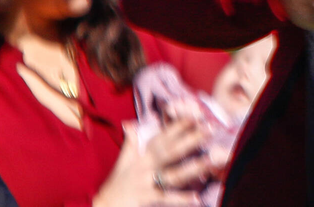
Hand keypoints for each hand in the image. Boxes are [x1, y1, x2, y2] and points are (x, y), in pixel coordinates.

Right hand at [93, 120, 212, 206]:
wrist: (102, 205)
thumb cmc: (116, 181)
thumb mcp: (123, 159)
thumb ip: (131, 140)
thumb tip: (130, 122)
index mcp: (143, 155)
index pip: (163, 137)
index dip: (179, 126)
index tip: (196, 115)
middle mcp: (146, 166)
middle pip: (171, 151)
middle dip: (191, 140)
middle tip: (211, 129)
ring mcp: (147, 182)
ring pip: (173, 173)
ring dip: (192, 167)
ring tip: (211, 160)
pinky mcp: (146, 197)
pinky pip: (166, 197)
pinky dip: (181, 198)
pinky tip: (197, 197)